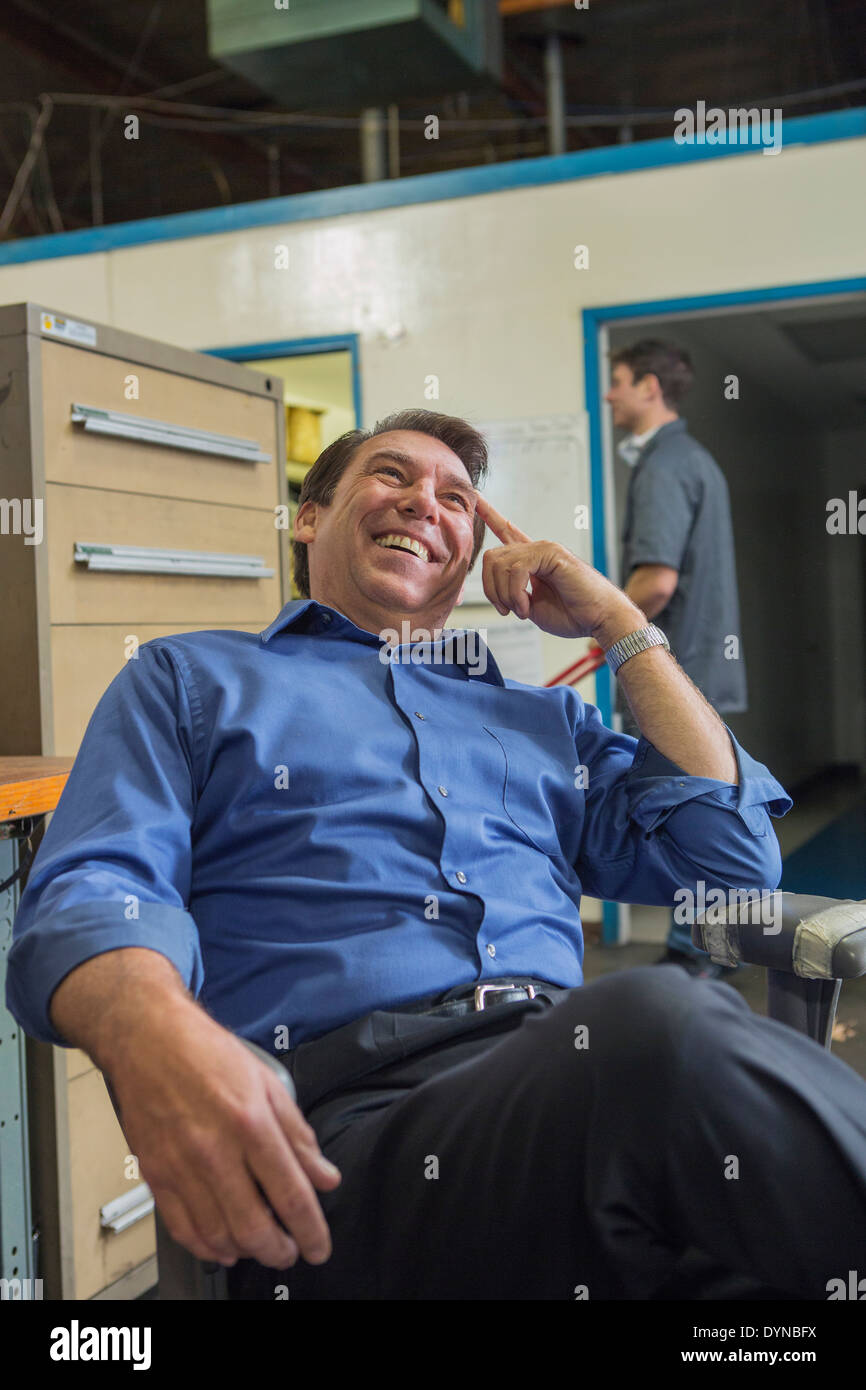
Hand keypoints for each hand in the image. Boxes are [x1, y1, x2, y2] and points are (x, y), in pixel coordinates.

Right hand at [108, 1006, 340, 1270]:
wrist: (149, 1039)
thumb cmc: (208, 1054)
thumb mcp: (268, 1083)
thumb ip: (298, 1135)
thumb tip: (324, 1176)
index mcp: (251, 1123)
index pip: (291, 1193)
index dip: (311, 1230)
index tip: (319, 1247)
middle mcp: (215, 1150)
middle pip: (253, 1226)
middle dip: (279, 1251)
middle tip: (291, 1253)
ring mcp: (181, 1166)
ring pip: (218, 1235)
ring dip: (245, 1252)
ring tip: (260, 1247)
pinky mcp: (155, 1174)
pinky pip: (181, 1228)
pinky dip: (205, 1247)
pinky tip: (221, 1246)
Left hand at [474, 494, 639, 640]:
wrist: (600, 619)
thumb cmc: (573, 615)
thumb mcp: (532, 605)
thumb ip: (512, 593)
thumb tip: (497, 590)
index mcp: (532, 560)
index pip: (506, 531)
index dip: (490, 514)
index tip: (476, 497)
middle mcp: (537, 550)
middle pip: (491, 557)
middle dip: (491, 590)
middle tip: (507, 610)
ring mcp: (545, 549)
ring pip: (500, 564)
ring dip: (505, 595)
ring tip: (522, 610)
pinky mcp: (552, 554)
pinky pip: (516, 569)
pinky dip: (515, 593)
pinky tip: (527, 606)